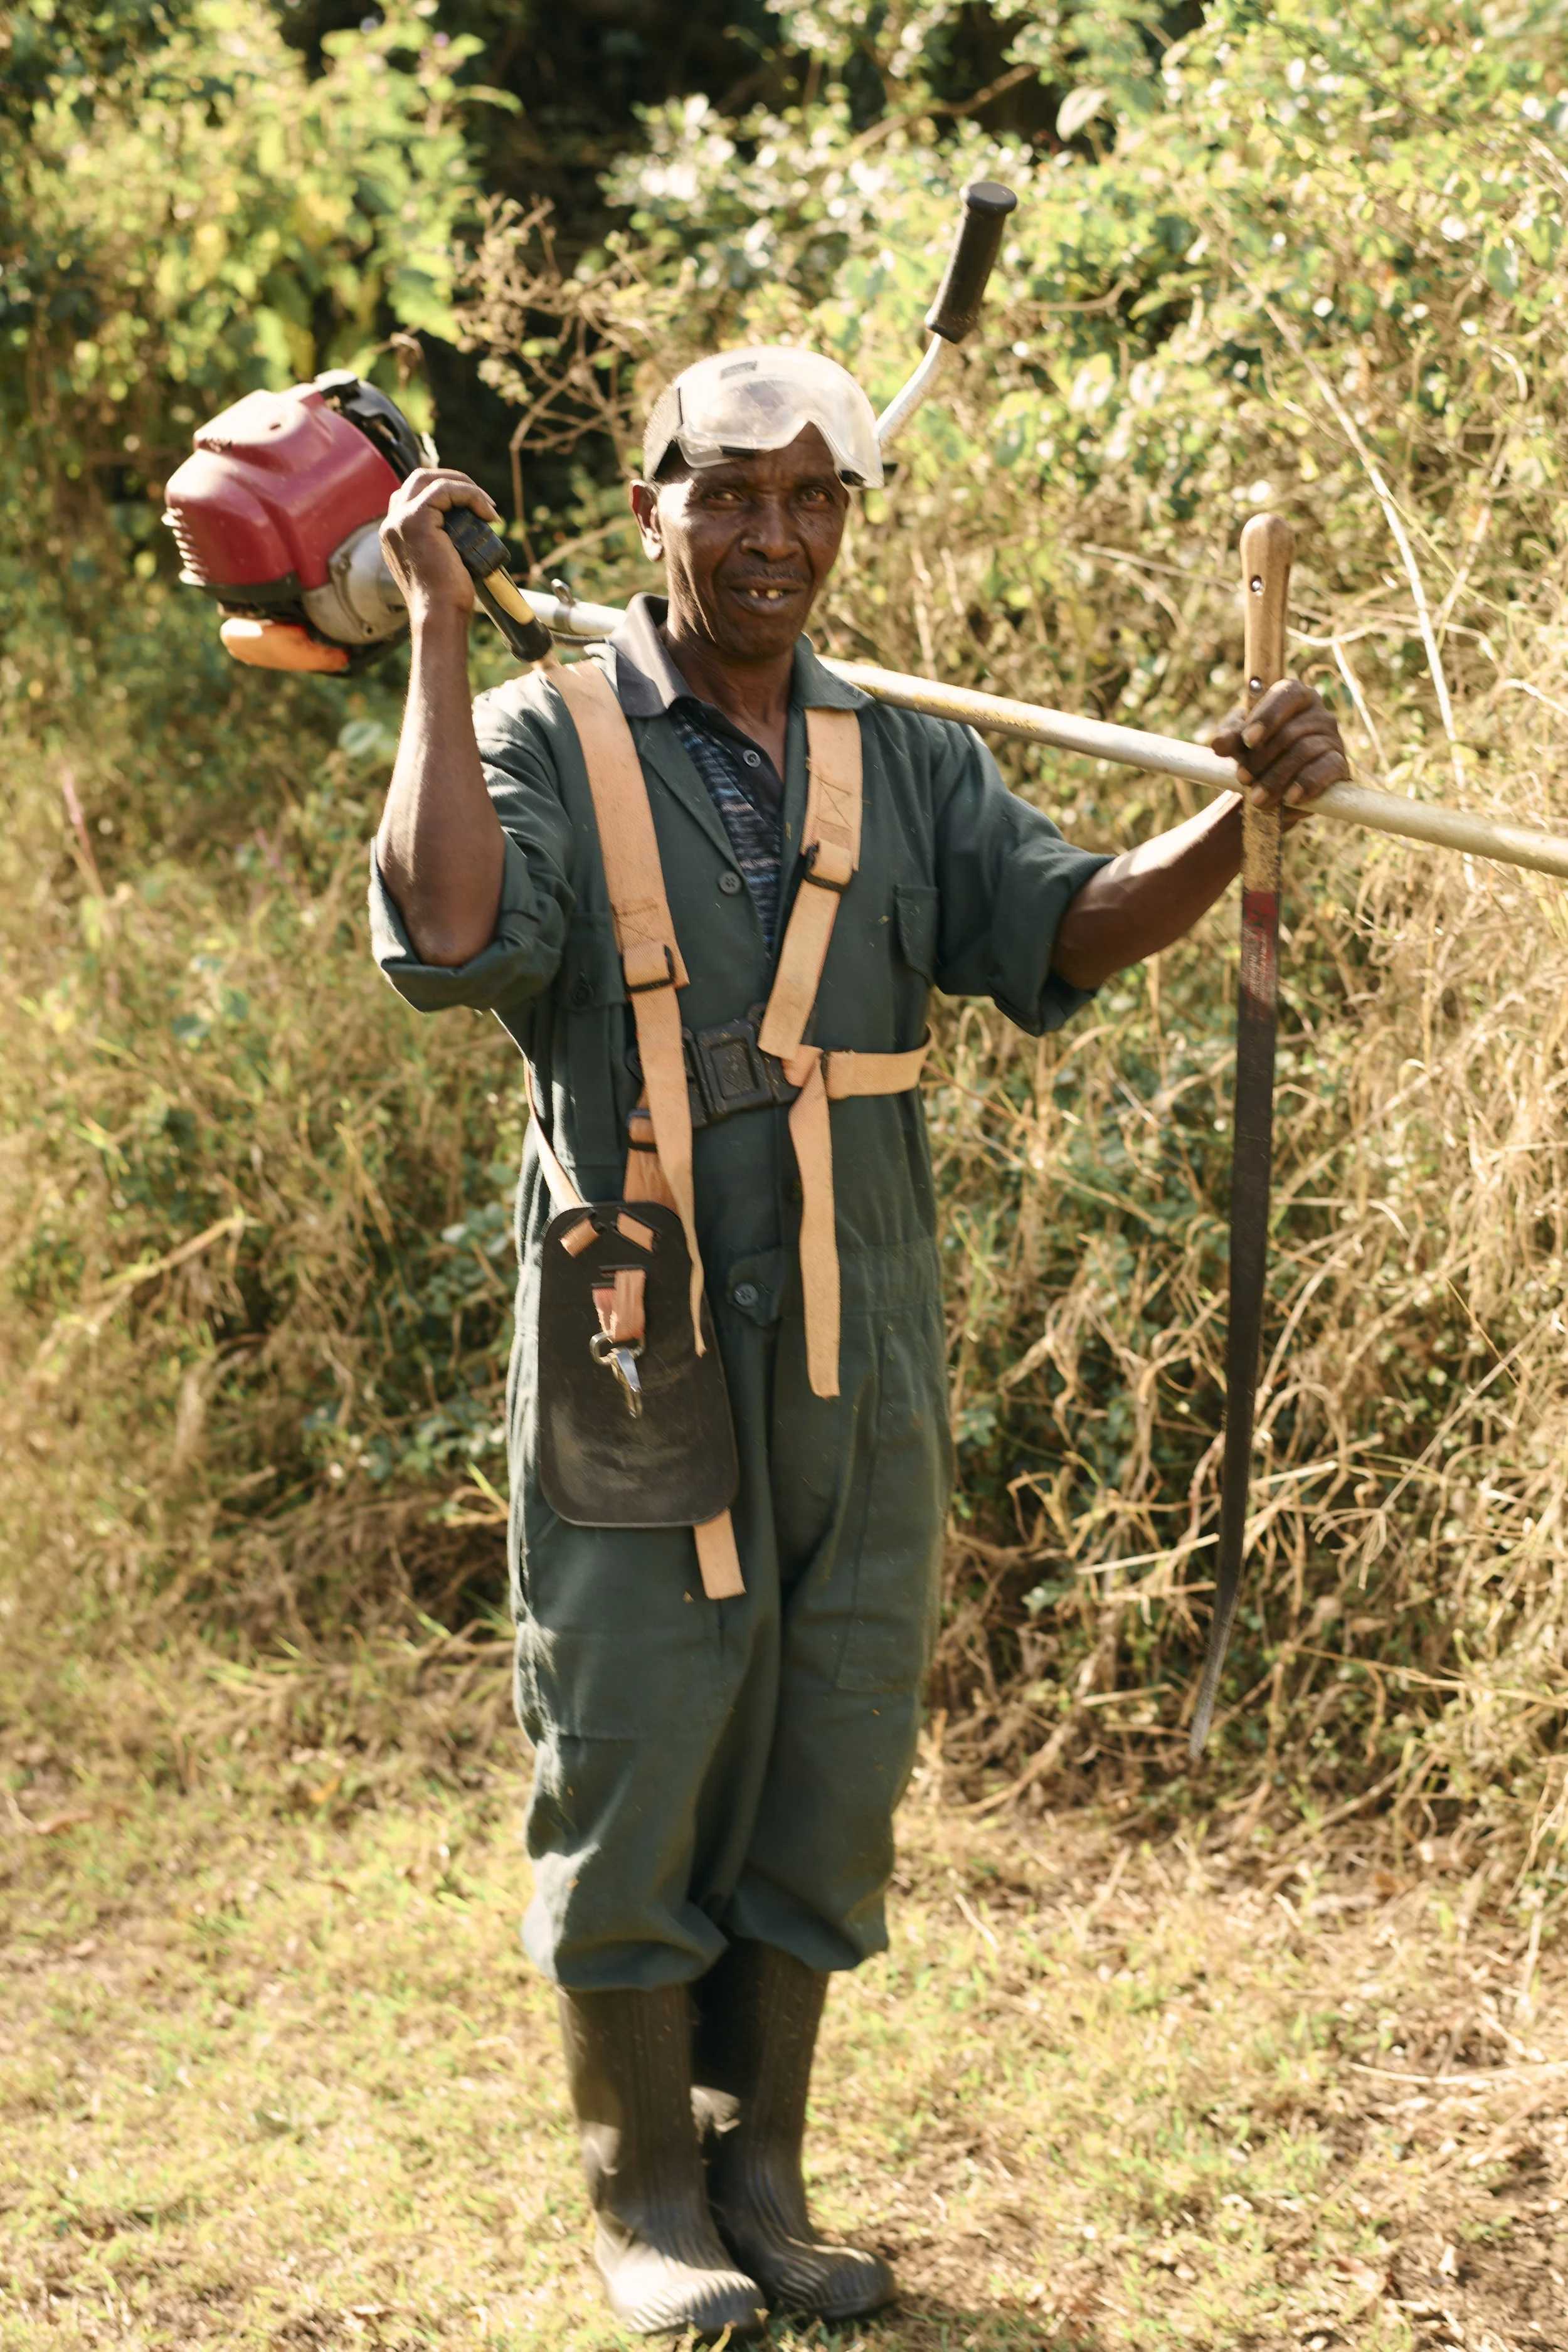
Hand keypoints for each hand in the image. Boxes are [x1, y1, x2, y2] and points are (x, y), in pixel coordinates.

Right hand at [380, 468, 498, 624]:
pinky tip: (488, 513)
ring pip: (429, 480)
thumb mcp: (443, 564)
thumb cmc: (446, 599)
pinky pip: (444, 490)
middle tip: (482, 500)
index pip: (415, 496)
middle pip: (418, 480)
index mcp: (395, 535)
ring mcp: (400, 520)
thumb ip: (444, 544)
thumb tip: (471, 530)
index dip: (445, 493)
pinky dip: (470, 494)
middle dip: (453, 482)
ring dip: (463, 486)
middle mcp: (391, 524)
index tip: (474, 509)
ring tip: (488, 506)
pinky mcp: (415, 519)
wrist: (438, 615)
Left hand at [1209, 678, 1349, 821]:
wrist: (1276, 786)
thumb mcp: (1240, 743)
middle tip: (1242, 779)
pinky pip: (1327, 768)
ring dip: (1277, 778)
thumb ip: (1230, 738)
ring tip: (1257, 799)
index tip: (1248, 740)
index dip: (1267, 716)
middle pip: (1290, 731)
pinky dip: (1308, 783)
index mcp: (1295, 696)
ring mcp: (1333, 738)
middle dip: (1262, 758)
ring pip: (1305, 751)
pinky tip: (1291, 798)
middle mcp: (1318, 713)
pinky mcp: (1340, 764)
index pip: (1286, 694)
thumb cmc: (1257, 753)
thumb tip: (1219, 744)